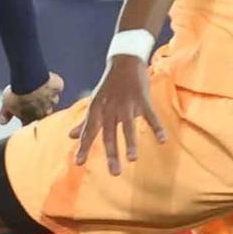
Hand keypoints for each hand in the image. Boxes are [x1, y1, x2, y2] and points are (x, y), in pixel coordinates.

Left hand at [0, 71, 63, 125]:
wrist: (29, 78)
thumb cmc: (18, 93)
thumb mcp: (7, 104)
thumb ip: (5, 114)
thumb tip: (2, 122)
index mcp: (32, 118)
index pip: (31, 124)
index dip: (28, 120)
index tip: (25, 118)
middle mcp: (45, 111)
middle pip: (44, 113)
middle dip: (39, 109)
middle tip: (33, 101)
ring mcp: (53, 99)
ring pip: (52, 100)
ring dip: (46, 96)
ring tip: (39, 89)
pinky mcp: (57, 87)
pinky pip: (56, 87)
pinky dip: (53, 85)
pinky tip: (48, 80)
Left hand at [70, 58, 165, 174]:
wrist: (124, 61)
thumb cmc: (108, 86)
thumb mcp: (95, 103)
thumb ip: (85, 122)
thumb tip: (70, 136)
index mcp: (97, 109)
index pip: (89, 131)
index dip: (84, 147)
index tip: (78, 163)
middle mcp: (110, 108)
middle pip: (110, 134)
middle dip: (112, 153)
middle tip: (114, 172)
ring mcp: (127, 103)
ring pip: (128, 126)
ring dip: (131, 142)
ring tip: (133, 159)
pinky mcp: (142, 99)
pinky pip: (151, 116)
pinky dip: (157, 127)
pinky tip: (162, 140)